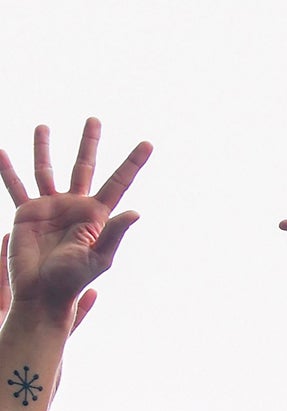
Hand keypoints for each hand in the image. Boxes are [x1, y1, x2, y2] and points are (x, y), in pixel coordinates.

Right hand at [0, 119, 150, 320]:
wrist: (42, 291)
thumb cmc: (72, 279)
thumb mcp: (97, 258)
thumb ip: (113, 233)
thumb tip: (136, 212)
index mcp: (98, 215)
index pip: (118, 182)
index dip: (132, 163)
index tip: (147, 143)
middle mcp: (76, 206)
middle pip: (84, 166)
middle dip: (89, 143)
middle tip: (94, 119)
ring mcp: (51, 207)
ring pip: (47, 169)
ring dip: (44, 148)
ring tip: (44, 126)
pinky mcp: (28, 212)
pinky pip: (16, 185)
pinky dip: (7, 169)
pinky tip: (1, 151)